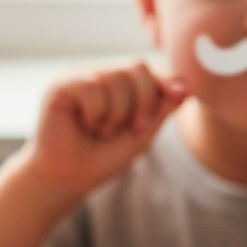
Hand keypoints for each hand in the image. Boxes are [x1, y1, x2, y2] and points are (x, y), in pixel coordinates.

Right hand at [23, 61, 186, 201]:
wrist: (68, 180)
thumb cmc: (101, 160)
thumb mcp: (141, 136)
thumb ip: (161, 109)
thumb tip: (185, 84)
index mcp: (122, 85)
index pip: (152, 68)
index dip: (167, 80)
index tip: (180, 93)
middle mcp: (102, 75)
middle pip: (137, 67)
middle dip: (143, 102)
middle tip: (131, 129)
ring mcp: (81, 77)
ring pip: (115, 77)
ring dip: (115, 114)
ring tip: (100, 131)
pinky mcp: (61, 85)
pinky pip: (92, 86)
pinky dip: (95, 112)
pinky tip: (83, 124)